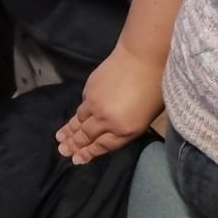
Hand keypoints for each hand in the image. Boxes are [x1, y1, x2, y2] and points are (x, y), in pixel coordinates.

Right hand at [56, 47, 163, 162]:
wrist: (144, 58)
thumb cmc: (157, 87)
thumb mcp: (148, 115)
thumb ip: (128, 126)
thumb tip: (112, 129)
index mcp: (126, 129)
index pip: (102, 146)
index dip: (88, 153)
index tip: (76, 159)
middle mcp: (107, 120)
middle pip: (86, 135)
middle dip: (73, 145)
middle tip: (62, 151)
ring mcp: (95, 104)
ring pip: (79, 121)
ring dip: (69, 131)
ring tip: (60, 138)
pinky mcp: (89, 90)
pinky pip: (83, 105)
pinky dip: (79, 113)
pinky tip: (75, 117)